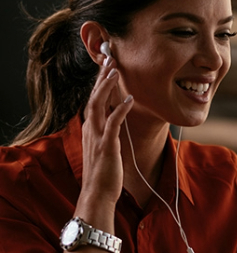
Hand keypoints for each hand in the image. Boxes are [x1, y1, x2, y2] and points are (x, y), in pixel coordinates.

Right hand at [80, 60, 132, 206]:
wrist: (98, 194)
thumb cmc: (104, 173)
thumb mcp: (104, 148)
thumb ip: (108, 132)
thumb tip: (116, 119)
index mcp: (92, 129)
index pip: (94, 99)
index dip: (100, 82)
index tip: (106, 66)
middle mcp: (92, 129)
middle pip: (94, 97)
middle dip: (101, 77)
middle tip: (109, 58)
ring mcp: (98, 137)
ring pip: (98, 105)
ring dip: (107, 87)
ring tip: (115, 71)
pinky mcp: (107, 146)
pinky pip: (113, 123)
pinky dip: (121, 110)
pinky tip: (130, 100)